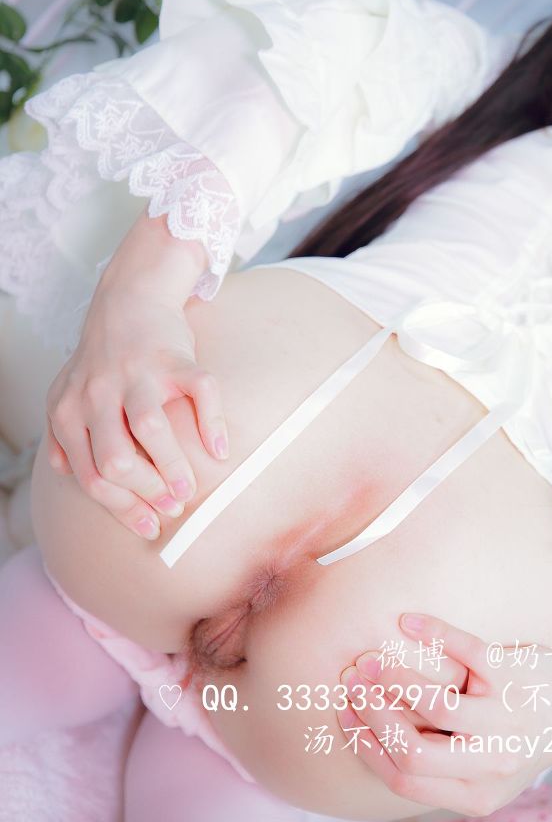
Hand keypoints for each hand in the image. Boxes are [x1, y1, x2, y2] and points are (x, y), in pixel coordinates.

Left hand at [45, 286, 228, 540]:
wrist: (130, 295)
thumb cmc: (103, 355)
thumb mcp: (67, 390)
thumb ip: (63, 432)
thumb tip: (67, 472)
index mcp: (70, 409)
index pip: (91, 475)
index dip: (123, 508)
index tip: (150, 525)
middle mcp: (99, 392)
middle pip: (116, 460)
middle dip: (146, 493)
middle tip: (171, 506)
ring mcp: (138, 373)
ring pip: (151, 429)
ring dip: (173, 468)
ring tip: (190, 489)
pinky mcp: (175, 356)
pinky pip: (200, 392)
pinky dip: (212, 425)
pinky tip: (218, 450)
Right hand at [336, 613, 551, 816]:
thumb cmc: (525, 734)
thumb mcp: (489, 770)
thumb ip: (443, 769)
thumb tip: (373, 740)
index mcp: (479, 794)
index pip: (405, 779)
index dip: (367, 747)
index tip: (345, 716)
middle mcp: (493, 761)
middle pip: (412, 751)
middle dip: (372, 716)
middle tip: (353, 684)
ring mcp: (505, 717)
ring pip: (434, 705)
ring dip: (393, 679)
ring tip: (372, 659)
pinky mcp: (514, 674)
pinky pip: (464, 649)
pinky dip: (431, 632)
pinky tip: (408, 621)